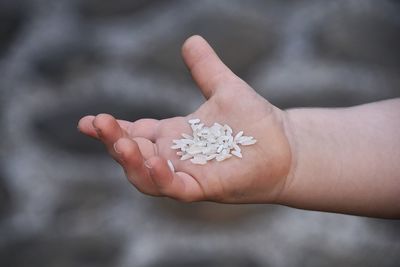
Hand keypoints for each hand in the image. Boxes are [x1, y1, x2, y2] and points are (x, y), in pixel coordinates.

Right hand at [78, 35, 291, 202]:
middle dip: (113, 142)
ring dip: (130, 162)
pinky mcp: (204, 187)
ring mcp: (187, 174)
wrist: (285, 145)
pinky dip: (161, 178)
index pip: (134, 132)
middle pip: (133, 155)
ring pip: (146, 176)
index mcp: (173, 135)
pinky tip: (155, 162)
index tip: (86, 121)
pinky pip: (176, 188)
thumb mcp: (225, 88)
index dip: (110, 128)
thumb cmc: (255, 122)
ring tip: (121, 143)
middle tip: (99, 124)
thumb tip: (191, 39)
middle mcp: (174, 157)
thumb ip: (205, 68)